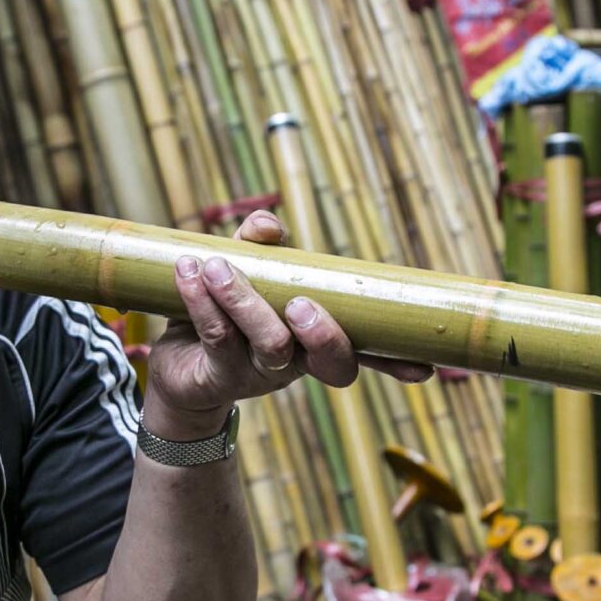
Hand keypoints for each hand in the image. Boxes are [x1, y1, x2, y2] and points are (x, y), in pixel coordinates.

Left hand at [140, 211, 430, 432]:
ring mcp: (259, 373)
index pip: (363, 350)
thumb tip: (270, 225)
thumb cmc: (224, 312)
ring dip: (244, 301)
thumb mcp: (247, 271)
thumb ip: (260, 246)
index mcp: (315, 340)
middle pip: (330, 361)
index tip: (423, 368)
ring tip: (217, 267)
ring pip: (270, 344)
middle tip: (300, 303)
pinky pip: (216, 335)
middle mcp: (296, 362)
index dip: (394, 360)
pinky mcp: (218, 375)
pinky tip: (189, 271)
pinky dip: (201, 299)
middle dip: (324, 334)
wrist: (177, 361)